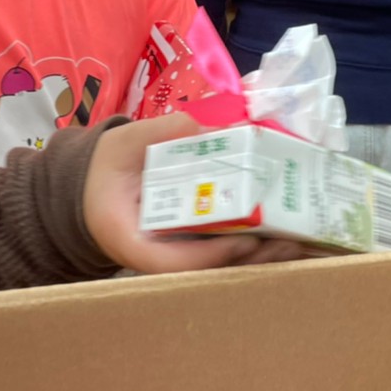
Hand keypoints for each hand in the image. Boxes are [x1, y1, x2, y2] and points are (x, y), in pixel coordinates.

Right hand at [83, 114, 304, 274]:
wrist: (89, 187)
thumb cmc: (102, 168)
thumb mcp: (123, 144)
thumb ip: (161, 132)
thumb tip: (209, 122)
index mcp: (131, 240)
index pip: (175, 260)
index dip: (214, 253)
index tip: (248, 239)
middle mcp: (157, 257)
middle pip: (209, 268)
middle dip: (252, 258)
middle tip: (292, 243)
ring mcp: (176, 253)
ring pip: (221, 263)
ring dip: (260, 253)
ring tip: (300, 240)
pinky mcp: (190, 245)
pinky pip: (222, 247)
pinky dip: (251, 240)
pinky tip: (283, 229)